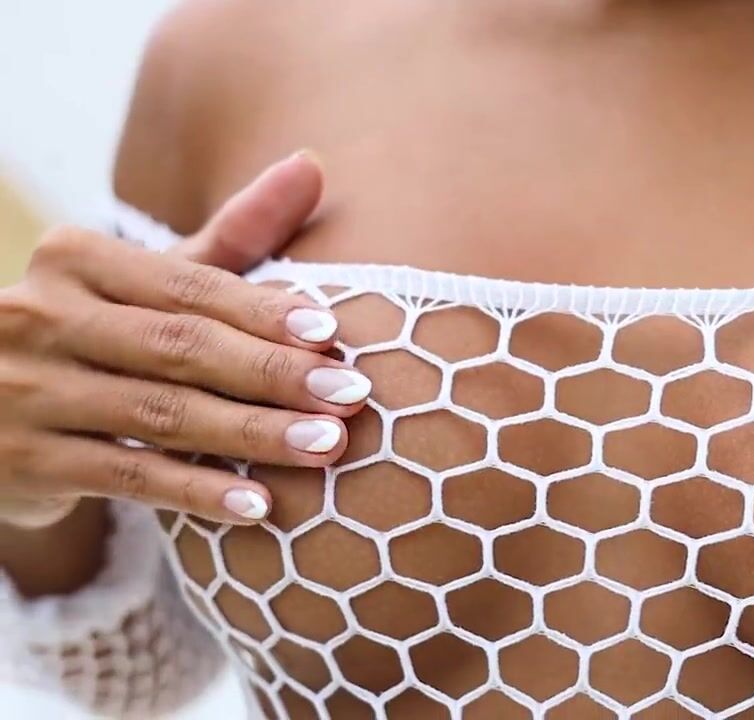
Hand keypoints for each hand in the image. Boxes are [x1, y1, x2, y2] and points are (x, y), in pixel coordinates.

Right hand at [0, 153, 369, 527]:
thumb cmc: (100, 335)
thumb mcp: (151, 282)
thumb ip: (233, 234)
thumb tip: (313, 163)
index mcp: (75, 260)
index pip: (187, 286)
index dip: (262, 310)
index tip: (333, 334)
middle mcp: (38, 316)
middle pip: (179, 348)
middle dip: (273, 373)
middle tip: (352, 396)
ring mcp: (23, 390)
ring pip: (160, 415)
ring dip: (252, 434)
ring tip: (326, 446)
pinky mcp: (23, 460)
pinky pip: (129, 477)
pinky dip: (197, 491)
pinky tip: (258, 504)